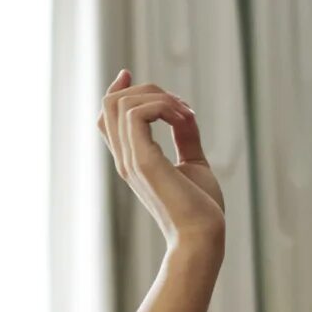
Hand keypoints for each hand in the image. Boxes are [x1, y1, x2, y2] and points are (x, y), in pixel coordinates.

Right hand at [99, 72, 222, 253]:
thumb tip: (183, 113)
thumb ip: (186, 137)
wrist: (204, 237)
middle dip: (146, 90)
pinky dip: (161, 106)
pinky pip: (135, 114)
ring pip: (120, 103)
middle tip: (181, 106)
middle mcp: (125, 158)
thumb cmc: (202, 209)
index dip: (115, 91)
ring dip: (158, 97)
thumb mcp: (194, 163)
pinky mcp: (142, 161)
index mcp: (133, 160)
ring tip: (186, 115)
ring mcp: (130, 159)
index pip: (107, 118)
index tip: (128, 74)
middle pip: (110, 104)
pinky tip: (184, 119)